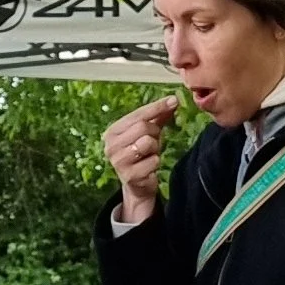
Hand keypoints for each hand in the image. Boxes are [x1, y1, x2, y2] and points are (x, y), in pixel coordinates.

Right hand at [103, 94, 177, 218]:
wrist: (137, 184)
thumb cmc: (142, 154)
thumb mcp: (148, 133)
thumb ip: (158, 116)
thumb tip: (173, 100)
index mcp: (112, 132)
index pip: (137, 114)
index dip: (157, 107)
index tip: (173, 100)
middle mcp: (111, 146)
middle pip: (142, 127)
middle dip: (154, 132)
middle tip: (154, 140)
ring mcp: (119, 162)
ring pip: (148, 142)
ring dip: (155, 148)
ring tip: (149, 154)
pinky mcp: (130, 176)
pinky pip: (153, 161)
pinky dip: (155, 162)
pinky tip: (149, 167)